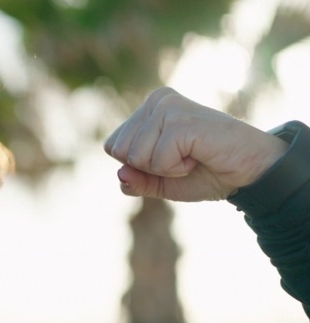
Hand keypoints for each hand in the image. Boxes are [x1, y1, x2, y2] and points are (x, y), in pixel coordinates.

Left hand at [104, 87, 289, 201]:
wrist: (249, 171)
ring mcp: (168, 107)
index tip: (170, 157)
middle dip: (148, 166)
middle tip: (183, 157)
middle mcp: (156, 100)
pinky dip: (176, 168)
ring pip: (135, 156)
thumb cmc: (206, 172)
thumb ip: (135, 180)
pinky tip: (199, 154)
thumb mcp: (160, 182)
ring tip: (192, 154)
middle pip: (119, 151)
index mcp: (147, 108)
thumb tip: (120, 174)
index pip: (112, 146)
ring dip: (164, 168)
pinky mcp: (180, 121)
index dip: (137, 165)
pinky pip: (157, 161)